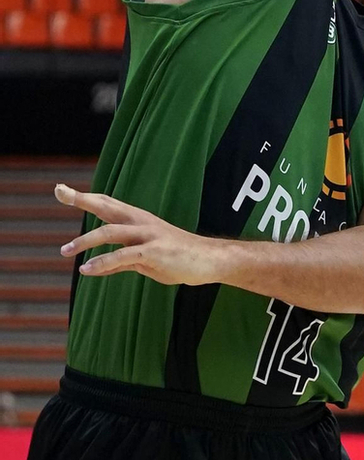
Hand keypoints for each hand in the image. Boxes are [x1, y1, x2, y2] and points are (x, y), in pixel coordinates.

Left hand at [57, 184, 223, 286]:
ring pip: (110, 232)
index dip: (85, 197)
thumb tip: (95, 268)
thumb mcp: (145, 260)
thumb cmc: (178, 259)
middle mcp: (141, 222)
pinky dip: (102, 263)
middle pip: (107, 206)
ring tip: (65, 251)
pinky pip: (122, 256)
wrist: (209, 261)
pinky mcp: (153, 251)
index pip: (108, 203)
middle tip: (59, 191)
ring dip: (85, 241)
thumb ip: (120, 262)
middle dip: (82, 198)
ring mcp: (148, 235)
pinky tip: (87, 269)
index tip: (62, 190)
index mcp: (139, 220)